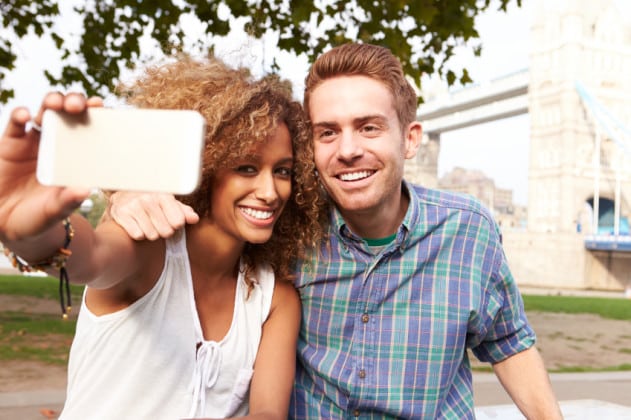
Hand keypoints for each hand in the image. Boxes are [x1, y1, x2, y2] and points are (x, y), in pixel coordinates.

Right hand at [0, 92, 101, 241]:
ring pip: (44, 112)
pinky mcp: (10, 144)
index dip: (95, 114)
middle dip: (73, 102)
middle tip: (78, 105)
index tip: (101, 106)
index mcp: (75, 155)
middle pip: (67, 113)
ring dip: (50, 103)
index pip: (88, 127)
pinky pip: (15, 124)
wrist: (9, 225)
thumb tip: (85, 190)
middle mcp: (57, 143)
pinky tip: (26, 115)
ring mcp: (34, 141)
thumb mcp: (56, 211)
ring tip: (55, 104)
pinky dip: (20, 115)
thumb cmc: (40, 217)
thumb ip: (68, 201)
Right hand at [107, 192, 198, 239]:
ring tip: (148, 224)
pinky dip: (139, 234)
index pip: (178, 222)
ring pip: (152, 235)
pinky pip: (138, 235)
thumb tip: (194, 219)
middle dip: (164, 231)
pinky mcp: (121, 213)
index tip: (172, 221)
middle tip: (159, 224)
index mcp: (163, 195)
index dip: (176, 225)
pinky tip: (137, 225)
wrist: (124, 195)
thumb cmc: (153, 202)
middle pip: (166, 231)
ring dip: (151, 233)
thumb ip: (184, 212)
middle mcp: (148, 199)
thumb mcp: (170, 204)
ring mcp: (133, 206)